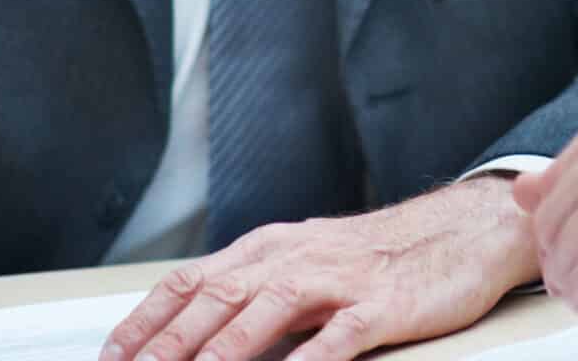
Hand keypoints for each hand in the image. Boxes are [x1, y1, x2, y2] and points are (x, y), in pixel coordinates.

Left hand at [100, 176, 537, 360]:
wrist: (465, 229)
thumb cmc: (382, 255)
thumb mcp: (308, 262)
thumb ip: (256, 293)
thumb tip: (197, 336)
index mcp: (270, 248)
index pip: (189, 281)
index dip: (144, 321)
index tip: (112, 356)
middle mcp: (294, 257)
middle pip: (215, 299)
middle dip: (165, 344)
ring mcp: (337, 280)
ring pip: (264, 313)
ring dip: (220, 352)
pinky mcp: (380, 305)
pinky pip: (336, 337)